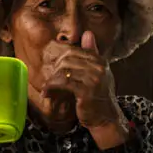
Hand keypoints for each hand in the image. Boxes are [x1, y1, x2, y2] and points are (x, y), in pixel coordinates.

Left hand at [40, 31, 128, 147]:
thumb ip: (91, 54)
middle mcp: (98, 67)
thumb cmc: (98, 97)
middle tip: (46, 78)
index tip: (48, 64)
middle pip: (67, 59)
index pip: (74, 50)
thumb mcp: (97, 73)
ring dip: (51, 80)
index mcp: (100, 61)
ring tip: (46, 87)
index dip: (58, 56)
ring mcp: (94, 79)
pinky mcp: (86, 91)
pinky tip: (47, 93)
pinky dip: (52, 87)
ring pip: (64, 70)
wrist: (106, 118)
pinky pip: (63, 83)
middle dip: (53, 68)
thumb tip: (88, 33)